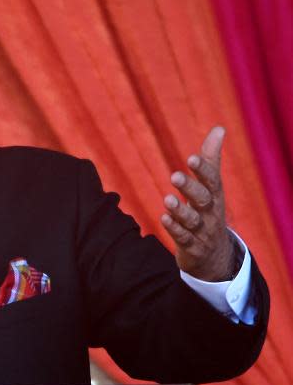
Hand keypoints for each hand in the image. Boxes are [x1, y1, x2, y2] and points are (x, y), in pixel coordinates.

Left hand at [160, 126, 234, 280]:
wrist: (215, 255)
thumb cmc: (209, 212)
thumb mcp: (212, 187)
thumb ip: (211, 159)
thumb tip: (219, 128)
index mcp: (215, 196)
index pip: (212, 181)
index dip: (203, 170)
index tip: (191, 158)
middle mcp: (211, 213)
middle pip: (203, 200)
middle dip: (190, 188)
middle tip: (174, 175)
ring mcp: (202, 231)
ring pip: (192, 220)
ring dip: (180, 210)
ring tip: (168, 198)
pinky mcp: (191, 247)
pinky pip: (183, 238)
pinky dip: (174, 229)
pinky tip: (164, 218)